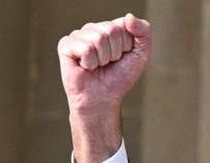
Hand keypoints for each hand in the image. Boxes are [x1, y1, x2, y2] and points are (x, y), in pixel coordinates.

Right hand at [57, 14, 151, 162]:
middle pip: (111, 30)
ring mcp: (78, 35)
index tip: (121, 58)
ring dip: (102, 59)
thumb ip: (143, 31)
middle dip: (115, 53)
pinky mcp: (65, 45)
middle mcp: (94, 28)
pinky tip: (85, 68)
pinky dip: (90, 63)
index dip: (127, 46)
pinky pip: (85, 48)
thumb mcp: (141, 54)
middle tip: (107, 64)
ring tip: (97, 66)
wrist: (103, 99)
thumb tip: (129, 16)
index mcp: (111, 27)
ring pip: (98, 39)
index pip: (124, 24)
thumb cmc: (119, 78)